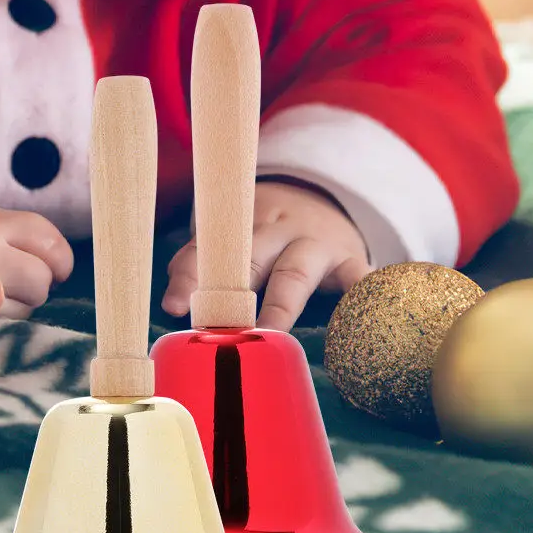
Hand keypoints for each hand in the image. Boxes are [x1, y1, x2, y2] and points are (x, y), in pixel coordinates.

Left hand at [162, 180, 370, 330]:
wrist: (326, 195)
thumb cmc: (265, 227)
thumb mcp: (234, 232)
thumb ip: (201, 260)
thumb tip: (173, 301)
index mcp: (240, 222)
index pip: (209, 248)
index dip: (190, 276)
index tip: (174, 307)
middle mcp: (277, 229)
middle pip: (249, 258)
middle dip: (231, 293)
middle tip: (216, 328)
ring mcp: (317, 244)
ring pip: (294, 275)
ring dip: (278, 306)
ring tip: (266, 337)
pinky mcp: (352, 261)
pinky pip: (358, 281)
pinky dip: (358, 298)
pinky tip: (353, 323)